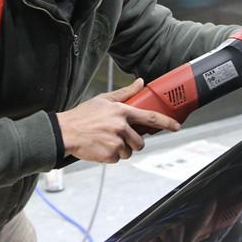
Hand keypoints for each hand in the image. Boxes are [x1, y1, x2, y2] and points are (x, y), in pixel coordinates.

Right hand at [56, 79, 179, 163]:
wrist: (65, 132)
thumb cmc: (83, 115)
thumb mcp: (104, 99)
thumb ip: (125, 93)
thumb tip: (140, 83)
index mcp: (122, 112)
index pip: (150, 117)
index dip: (166, 122)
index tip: (176, 126)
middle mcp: (121, 127)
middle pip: (140, 142)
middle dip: (133, 142)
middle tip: (120, 137)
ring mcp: (116, 142)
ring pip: (129, 152)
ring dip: (121, 149)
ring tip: (106, 140)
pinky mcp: (109, 155)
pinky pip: (118, 159)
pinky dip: (111, 156)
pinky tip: (100, 147)